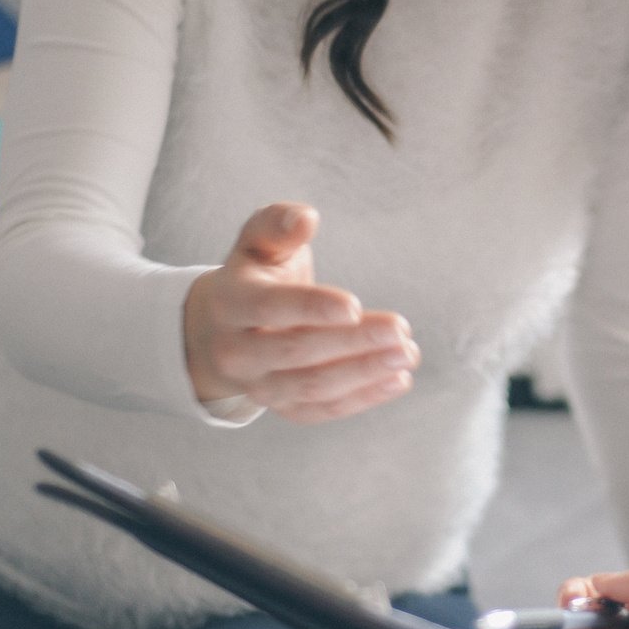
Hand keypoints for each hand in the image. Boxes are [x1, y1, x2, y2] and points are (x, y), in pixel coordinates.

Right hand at [181, 202, 418, 422]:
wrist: (221, 333)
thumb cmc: (254, 277)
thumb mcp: (257, 244)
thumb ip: (278, 224)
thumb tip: (305, 218)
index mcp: (230, 303)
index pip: (270, 308)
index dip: (312, 307)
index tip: (356, 306)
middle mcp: (236, 352)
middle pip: (296, 351)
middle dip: (352, 341)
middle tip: (400, 329)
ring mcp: (258, 386)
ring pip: (311, 387)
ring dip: (364, 373)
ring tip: (408, 354)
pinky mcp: (282, 408)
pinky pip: (322, 410)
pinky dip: (362, 399)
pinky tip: (399, 380)